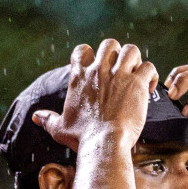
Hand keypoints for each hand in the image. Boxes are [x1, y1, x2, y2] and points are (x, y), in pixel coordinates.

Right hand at [33, 40, 157, 152]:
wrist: (103, 144)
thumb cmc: (82, 138)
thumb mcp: (60, 128)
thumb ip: (48, 119)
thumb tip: (36, 117)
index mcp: (79, 77)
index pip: (83, 50)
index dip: (92, 55)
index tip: (98, 67)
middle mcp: (98, 71)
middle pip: (109, 44)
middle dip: (117, 53)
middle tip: (122, 70)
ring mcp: (118, 75)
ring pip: (131, 50)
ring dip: (136, 60)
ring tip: (138, 74)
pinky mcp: (137, 83)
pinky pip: (148, 67)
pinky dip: (151, 74)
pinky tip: (149, 86)